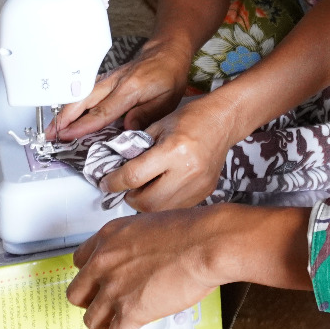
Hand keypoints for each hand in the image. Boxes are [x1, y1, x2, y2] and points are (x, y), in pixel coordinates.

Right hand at [49, 41, 190, 140]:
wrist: (166, 53)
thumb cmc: (168, 76)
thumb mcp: (167, 100)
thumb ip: (146, 115)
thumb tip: (127, 130)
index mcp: (130, 89)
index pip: (102, 111)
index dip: (83, 125)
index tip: (67, 136)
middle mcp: (114, 83)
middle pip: (83, 102)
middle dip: (64, 119)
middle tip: (49, 134)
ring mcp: (108, 79)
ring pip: (80, 96)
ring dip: (64, 112)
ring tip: (51, 128)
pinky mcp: (105, 80)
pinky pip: (85, 92)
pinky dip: (72, 104)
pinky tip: (64, 114)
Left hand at [67, 205, 312, 328]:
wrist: (209, 242)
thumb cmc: (193, 231)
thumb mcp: (151, 225)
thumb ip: (134, 242)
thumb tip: (139, 256)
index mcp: (109, 236)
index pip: (79, 261)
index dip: (91, 276)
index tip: (99, 282)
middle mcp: (105, 261)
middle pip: (76, 293)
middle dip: (92, 302)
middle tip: (107, 305)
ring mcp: (114, 288)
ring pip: (91, 320)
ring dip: (107, 324)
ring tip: (122, 325)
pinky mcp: (130, 311)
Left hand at [103, 98, 230, 210]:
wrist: (223, 121)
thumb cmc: (191, 118)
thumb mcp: (158, 126)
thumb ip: (137, 148)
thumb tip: (117, 170)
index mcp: (173, 150)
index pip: (134, 176)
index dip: (114, 182)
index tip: (106, 183)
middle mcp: (187, 171)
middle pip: (147, 201)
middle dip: (130, 197)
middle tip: (126, 188)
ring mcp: (198, 185)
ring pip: (161, 210)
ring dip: (146, 203)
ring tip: (144, 189)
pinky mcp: (206, 192)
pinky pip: (177, 207)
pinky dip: (164, 203)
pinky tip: (162, 189)